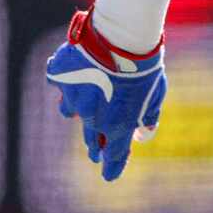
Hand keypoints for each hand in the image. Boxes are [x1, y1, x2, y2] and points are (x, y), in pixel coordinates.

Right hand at [43, 9, 166, 181]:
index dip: (112, 166)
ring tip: (82, 106)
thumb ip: (148, 116)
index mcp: (117, 125)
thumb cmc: (144, 65)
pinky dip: (65, 80)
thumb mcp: (155, 94)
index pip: (114, 154)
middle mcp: (91, 117)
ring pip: (69, 111)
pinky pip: (58, 82)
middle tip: (95, 152)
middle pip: (90, 137)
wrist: (121, 37)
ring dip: (77, 110)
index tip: (109, 176)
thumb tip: (143, 134)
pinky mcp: (59, 76)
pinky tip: (71, 74)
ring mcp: (72, 97)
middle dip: (94, 145)